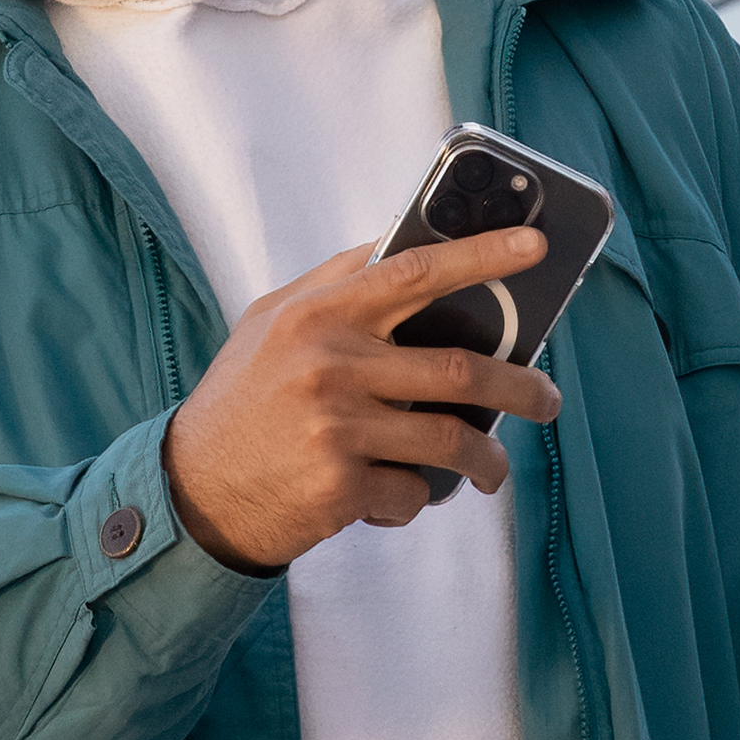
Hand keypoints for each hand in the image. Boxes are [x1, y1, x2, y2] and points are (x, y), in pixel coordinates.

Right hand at [161, 226, 556, 571]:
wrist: (192, 490)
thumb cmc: (242, 399)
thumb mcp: (270, 323)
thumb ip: (332, 283)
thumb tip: (400, 241)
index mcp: (318, 315)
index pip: (415, 271)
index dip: (483, 255)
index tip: (536, 246)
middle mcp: (331, 366)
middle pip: (460, 369)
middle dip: (521, 387)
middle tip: (547, 399)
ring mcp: (338, 429)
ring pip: (452, 440)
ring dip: (488, 460)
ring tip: (495, 469)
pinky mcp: (341, 488)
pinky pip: (414, 492)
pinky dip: (416, 497)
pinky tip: (394, 496)